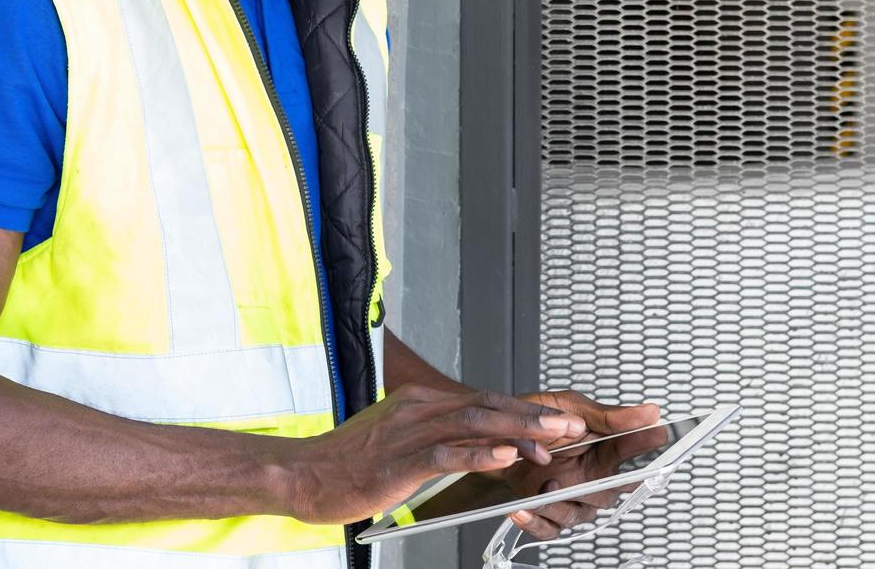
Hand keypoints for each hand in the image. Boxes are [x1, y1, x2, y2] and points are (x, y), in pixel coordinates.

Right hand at [277, 383, 586, 525]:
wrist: (302, 473)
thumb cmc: (347, 464)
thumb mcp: (398, 443)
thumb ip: (436, 440)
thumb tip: (478, 447)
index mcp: (420, 404)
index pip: (483, 401)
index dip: (524, 411)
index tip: (557, 422)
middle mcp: (418, 409)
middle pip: (488, 405)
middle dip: (534, 417)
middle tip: (572, 426)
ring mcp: (409, 431)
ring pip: (475, 423)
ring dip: (519, 430)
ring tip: (552, 440)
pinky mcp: (399, 459)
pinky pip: (446, 453)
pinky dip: (480, 453)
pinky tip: (505, 456)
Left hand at [506, 390, 661, 539]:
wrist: (494, 435)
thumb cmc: (535, 421)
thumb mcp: (570, 407)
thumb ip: (608, 416)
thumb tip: (649, 412)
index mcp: (604, 449)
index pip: (632, 450)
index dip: (645, 444)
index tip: (657, 435)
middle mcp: (593, 477)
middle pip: (611, 491)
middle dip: (603, 484)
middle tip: (590, 475)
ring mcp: (572, 498)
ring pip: (580, 513)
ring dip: (560, 504)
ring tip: (544, 489)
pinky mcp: (548, 514)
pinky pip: (551, 529)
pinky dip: (537, 522)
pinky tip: (523, 510)